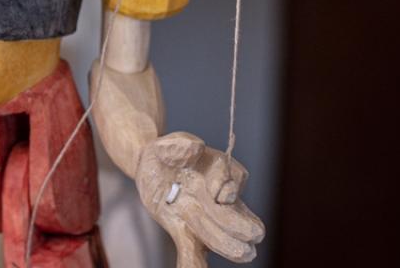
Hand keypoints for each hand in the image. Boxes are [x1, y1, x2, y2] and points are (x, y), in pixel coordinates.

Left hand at [136, 132, 264, 267]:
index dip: (225, 188)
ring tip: (242, 254)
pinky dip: (194, 263)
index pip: (233, 179)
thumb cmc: (166, 152)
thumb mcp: (169, 143)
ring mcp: (205, 217)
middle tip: (249, 237)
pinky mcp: (186, 232)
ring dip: (225, 244)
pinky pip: (193, 251)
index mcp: (219, 171)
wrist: (150, 167)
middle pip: (234, 212)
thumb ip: (180, 145)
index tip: (216, 194)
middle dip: (238, 224)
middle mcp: (218, 197)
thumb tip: (196, 148)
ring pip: (219, 235)